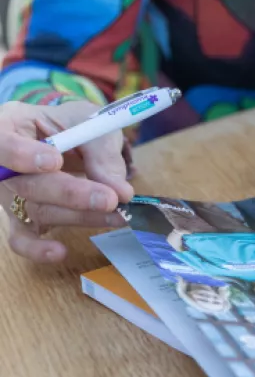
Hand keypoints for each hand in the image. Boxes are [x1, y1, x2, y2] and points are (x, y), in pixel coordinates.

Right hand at [0, 101, 133, 262]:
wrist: (71, 136)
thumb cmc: (75, 125)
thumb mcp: (91, 125)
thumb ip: (102, 155)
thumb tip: (120, 193)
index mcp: (11, 124)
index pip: (1, 141)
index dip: (22, 153)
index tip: (53, 161)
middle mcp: (1, 164)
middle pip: (25, 183)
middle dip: (69, 193)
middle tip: (110, 199)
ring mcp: (8, 193)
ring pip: (35, 209)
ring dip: (79, 216)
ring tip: (118, 215)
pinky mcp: (20, 216)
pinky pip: (21, 237)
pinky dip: (37, 248)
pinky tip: (59, 252)